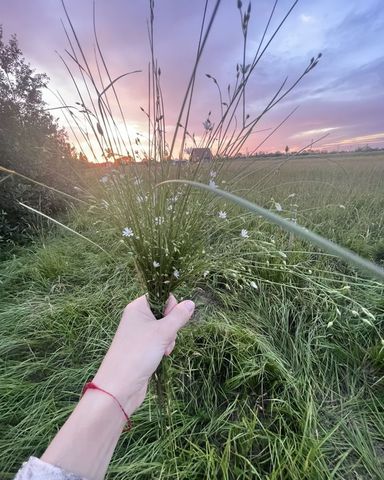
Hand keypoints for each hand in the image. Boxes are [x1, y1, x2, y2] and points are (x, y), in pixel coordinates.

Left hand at [93, 294, 194, 413]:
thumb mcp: (163, 332)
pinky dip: (164, 347)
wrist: (120, 386)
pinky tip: (163, 356)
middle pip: (164, 312)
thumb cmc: (139, 353)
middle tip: (166, 338)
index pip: (161, 296)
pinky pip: (159, 340)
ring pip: (164, 328)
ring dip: (169, 339)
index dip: (170, 307)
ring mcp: (139, 333)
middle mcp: (137, 317)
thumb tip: (191, 303)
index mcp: (138, 307)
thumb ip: (179, 316)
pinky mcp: (142, 347)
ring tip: (164, 350)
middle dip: (171, 326)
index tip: (171, 320)